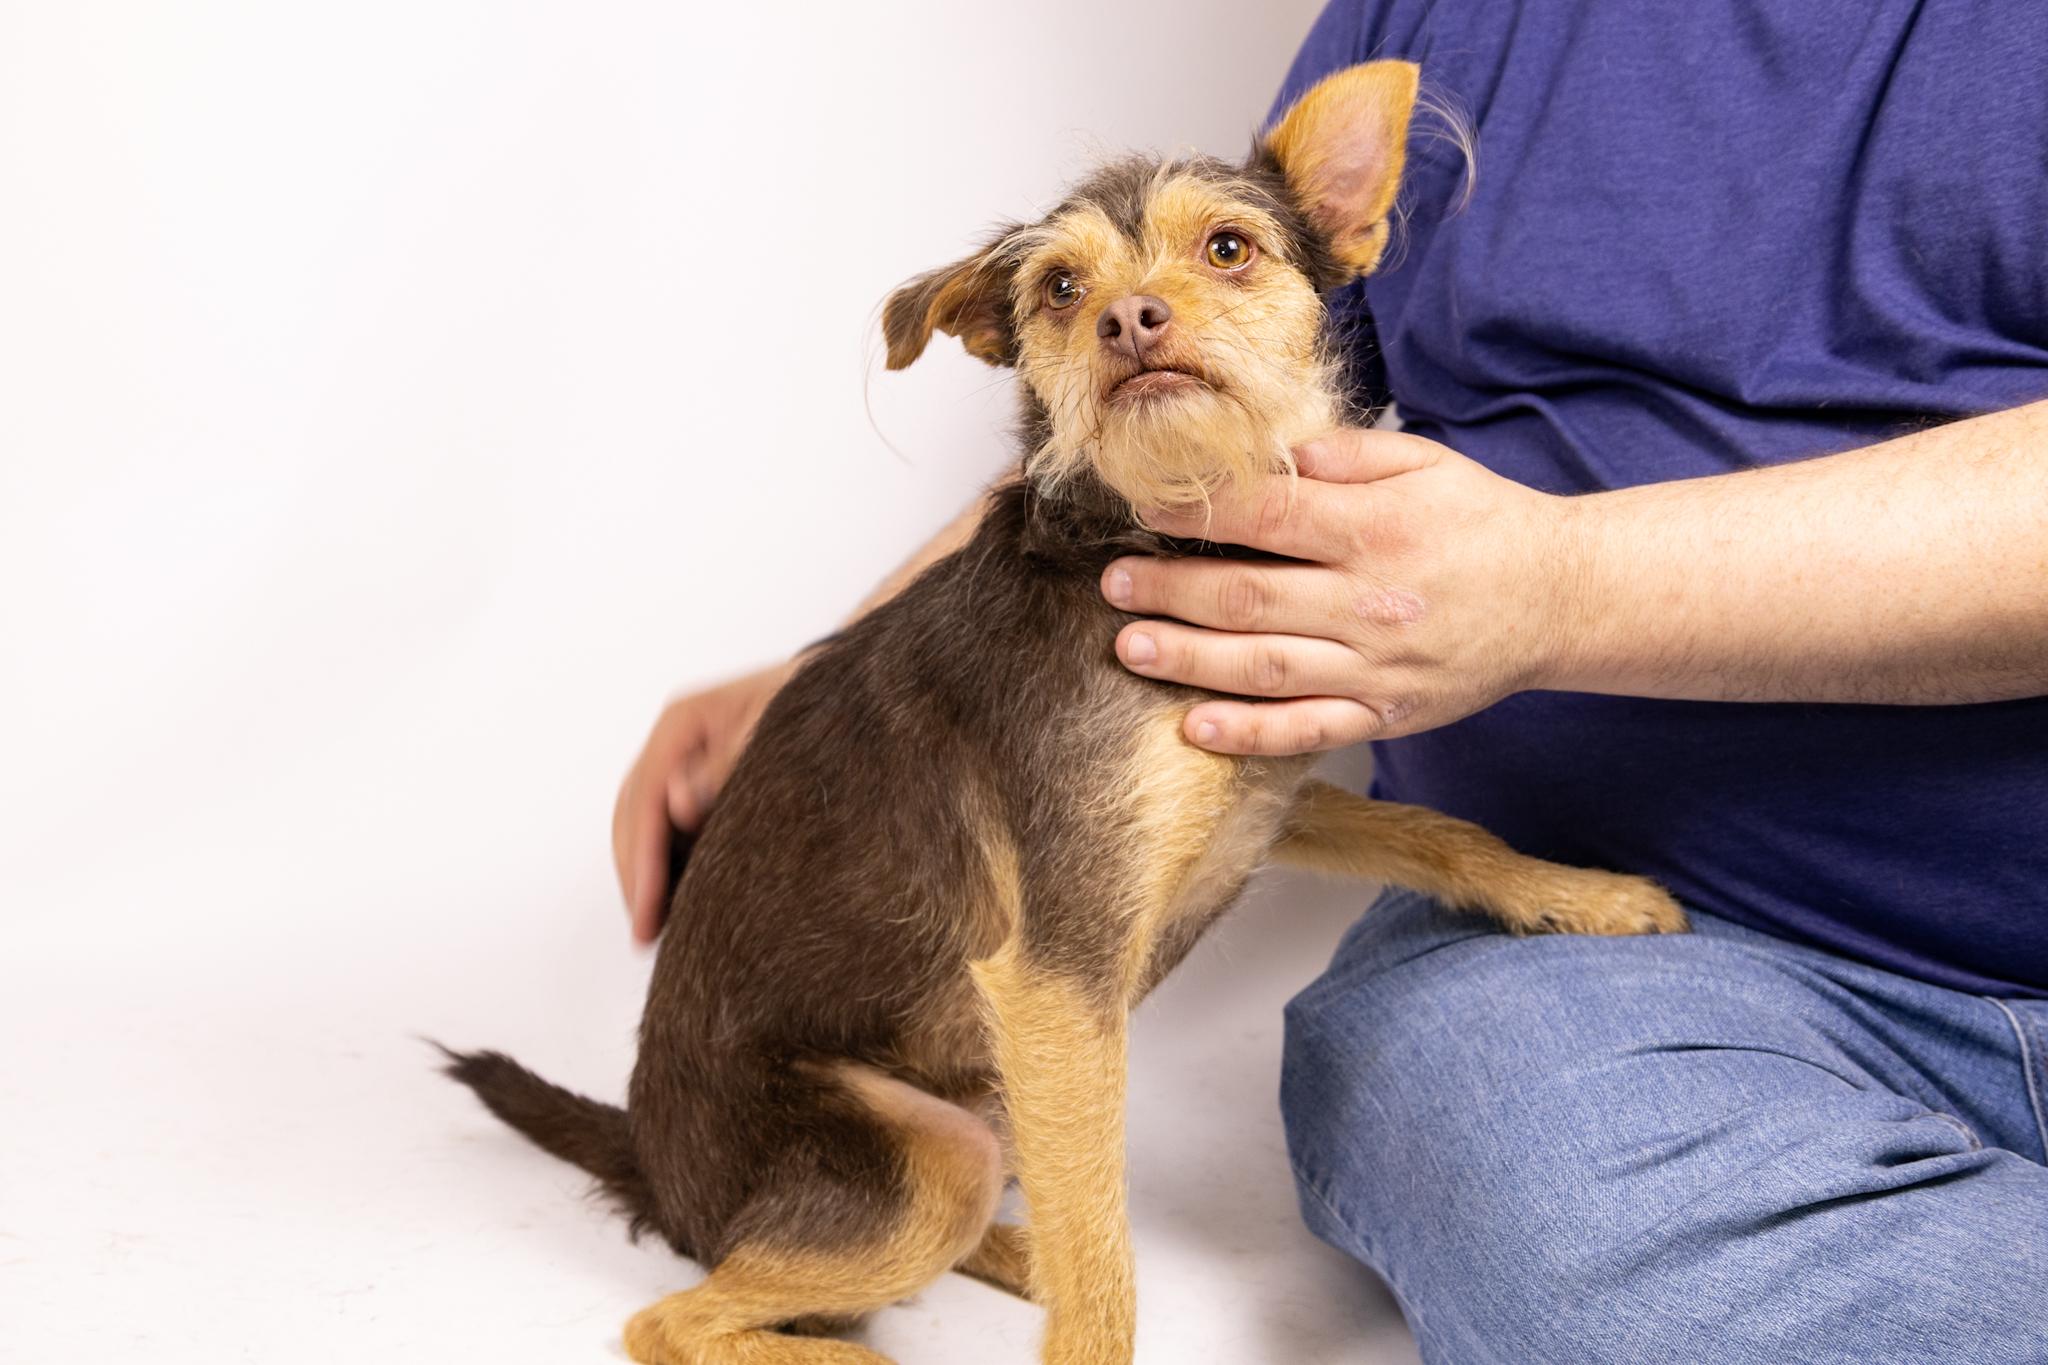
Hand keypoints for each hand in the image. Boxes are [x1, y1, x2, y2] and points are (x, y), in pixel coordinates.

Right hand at [611, 661, 794, 942]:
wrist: (840, 692)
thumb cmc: (811, 706)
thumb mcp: (776, 728)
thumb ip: (730, 762)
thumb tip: (679, 803)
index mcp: (682, 721)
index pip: (646, 796)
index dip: (641, 856)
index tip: (646, 906)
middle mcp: (673, 741)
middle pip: (632, 813)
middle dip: (635, 875)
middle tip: (644, 932)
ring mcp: (680, 761)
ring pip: (641, 823)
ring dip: (641, 874)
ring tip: (651, 930)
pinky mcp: (697, 782)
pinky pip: (666, 826)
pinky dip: (662, 863)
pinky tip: (672, 902)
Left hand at [1101, 428, 1580, 755]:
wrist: (1560, 599)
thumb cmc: (1482, 522)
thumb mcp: (1424, 464)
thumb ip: (1344, 455)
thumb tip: (1268, 450)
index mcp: (1377, 528)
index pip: (1270, 517)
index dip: (1199, 512)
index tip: (1142, 508)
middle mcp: (1371, 601)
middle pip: (1252, 597)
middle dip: (1171, 591)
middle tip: (1113, 585)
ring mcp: (1376, 665)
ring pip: (1265, 667)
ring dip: (1189, 659)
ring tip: (1129, 647)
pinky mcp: (1384, 713)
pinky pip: (1307, 730)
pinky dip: (1249, 734)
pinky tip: (1195, 727)